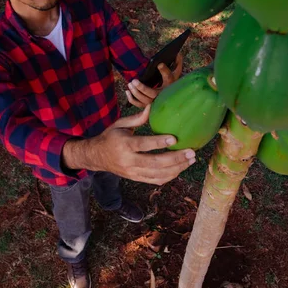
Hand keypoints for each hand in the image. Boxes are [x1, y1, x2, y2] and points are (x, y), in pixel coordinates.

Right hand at [81, 105, 195, 184]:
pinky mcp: (136, 179)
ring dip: (177, 169)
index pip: (143, 145)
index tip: (174, 138)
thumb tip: (152, 107)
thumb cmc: (110, 137)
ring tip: (191, 161)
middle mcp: (128, 161)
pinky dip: (169, 176)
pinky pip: (155, 180)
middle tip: (191, 152)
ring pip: (158, 175)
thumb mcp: (120, 124)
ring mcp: (133, 172)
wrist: (96, 156)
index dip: (159, 142)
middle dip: (175, 159)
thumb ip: (137, 118)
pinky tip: (180, 169)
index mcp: (123, 144)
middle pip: (155, 163)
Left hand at [126, 52, 183, 107]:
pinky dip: (132, 99)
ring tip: (130, 83)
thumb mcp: (175, 72)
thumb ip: (178, 63)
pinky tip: (127, 91)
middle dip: (142, 88)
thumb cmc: (171, 80)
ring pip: (144, 100)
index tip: (159, 64)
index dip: (164, 70)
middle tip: (134, 81)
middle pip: (151, 94)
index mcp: (170, 85)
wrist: (170, 94)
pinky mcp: (147, 105)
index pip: (168, 77)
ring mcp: (154, 102)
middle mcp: (162, 95)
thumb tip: (178, 54)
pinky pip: (138, 104)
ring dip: (136, 93)